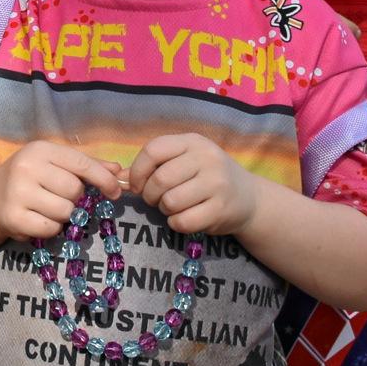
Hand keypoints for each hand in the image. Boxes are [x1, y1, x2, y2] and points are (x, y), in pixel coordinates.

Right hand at [0, 140, 124, 241]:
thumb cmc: (31, 177)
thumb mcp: (55, 164)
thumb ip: (86, 166)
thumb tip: (118, 170)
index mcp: (40, 150)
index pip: (81, 163)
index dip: (103, 179)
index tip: (115, 192)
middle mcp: (27, 168)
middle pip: (74, 190)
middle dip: (75, 198)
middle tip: (61, 197)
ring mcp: (18, 193)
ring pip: (65, 211)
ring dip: (64, 215)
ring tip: (48, 208)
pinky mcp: (14, 218)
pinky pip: (51, 229)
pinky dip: (51, 228)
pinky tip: (38, 219)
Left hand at [127, 134, 260, 236]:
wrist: (249, 198)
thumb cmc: (207, 177)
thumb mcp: (185, 161)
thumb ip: (155, 165)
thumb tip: (117, 178)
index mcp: (193, 141)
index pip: (154, 150)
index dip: (138, 170)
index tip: (137, 184)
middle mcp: (207, 159)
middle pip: (160, 179)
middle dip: (150, 194)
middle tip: (155, 199)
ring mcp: (217, 184)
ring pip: (171, 201)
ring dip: (164, 209)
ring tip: (172, 207)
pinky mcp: (221, 210)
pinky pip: (183, 221)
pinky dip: (176, 223)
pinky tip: (184, 218)